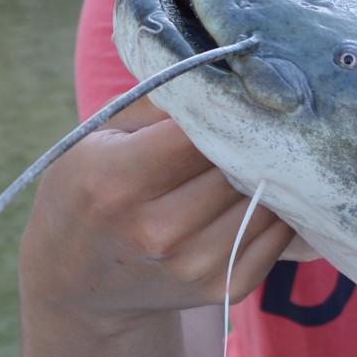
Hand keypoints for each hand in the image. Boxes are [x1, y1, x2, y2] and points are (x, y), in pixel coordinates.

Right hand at [20, 101, 300, 324]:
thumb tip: (228, 69)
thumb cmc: (89, 188)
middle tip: (263, 116)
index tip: (239, 91)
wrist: (78, 279)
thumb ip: (160, 100)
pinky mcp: (226, 288)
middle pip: (238, 166)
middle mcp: (157, 231)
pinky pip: (279, 234)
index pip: (197, 134)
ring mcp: (194, 266)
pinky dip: (279, 208)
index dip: (224, 109)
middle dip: (254, 139)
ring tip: (264, 151)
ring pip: (268, 200)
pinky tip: (260, 191)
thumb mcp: (100, 135)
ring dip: (271, 173)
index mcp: (115, 182)